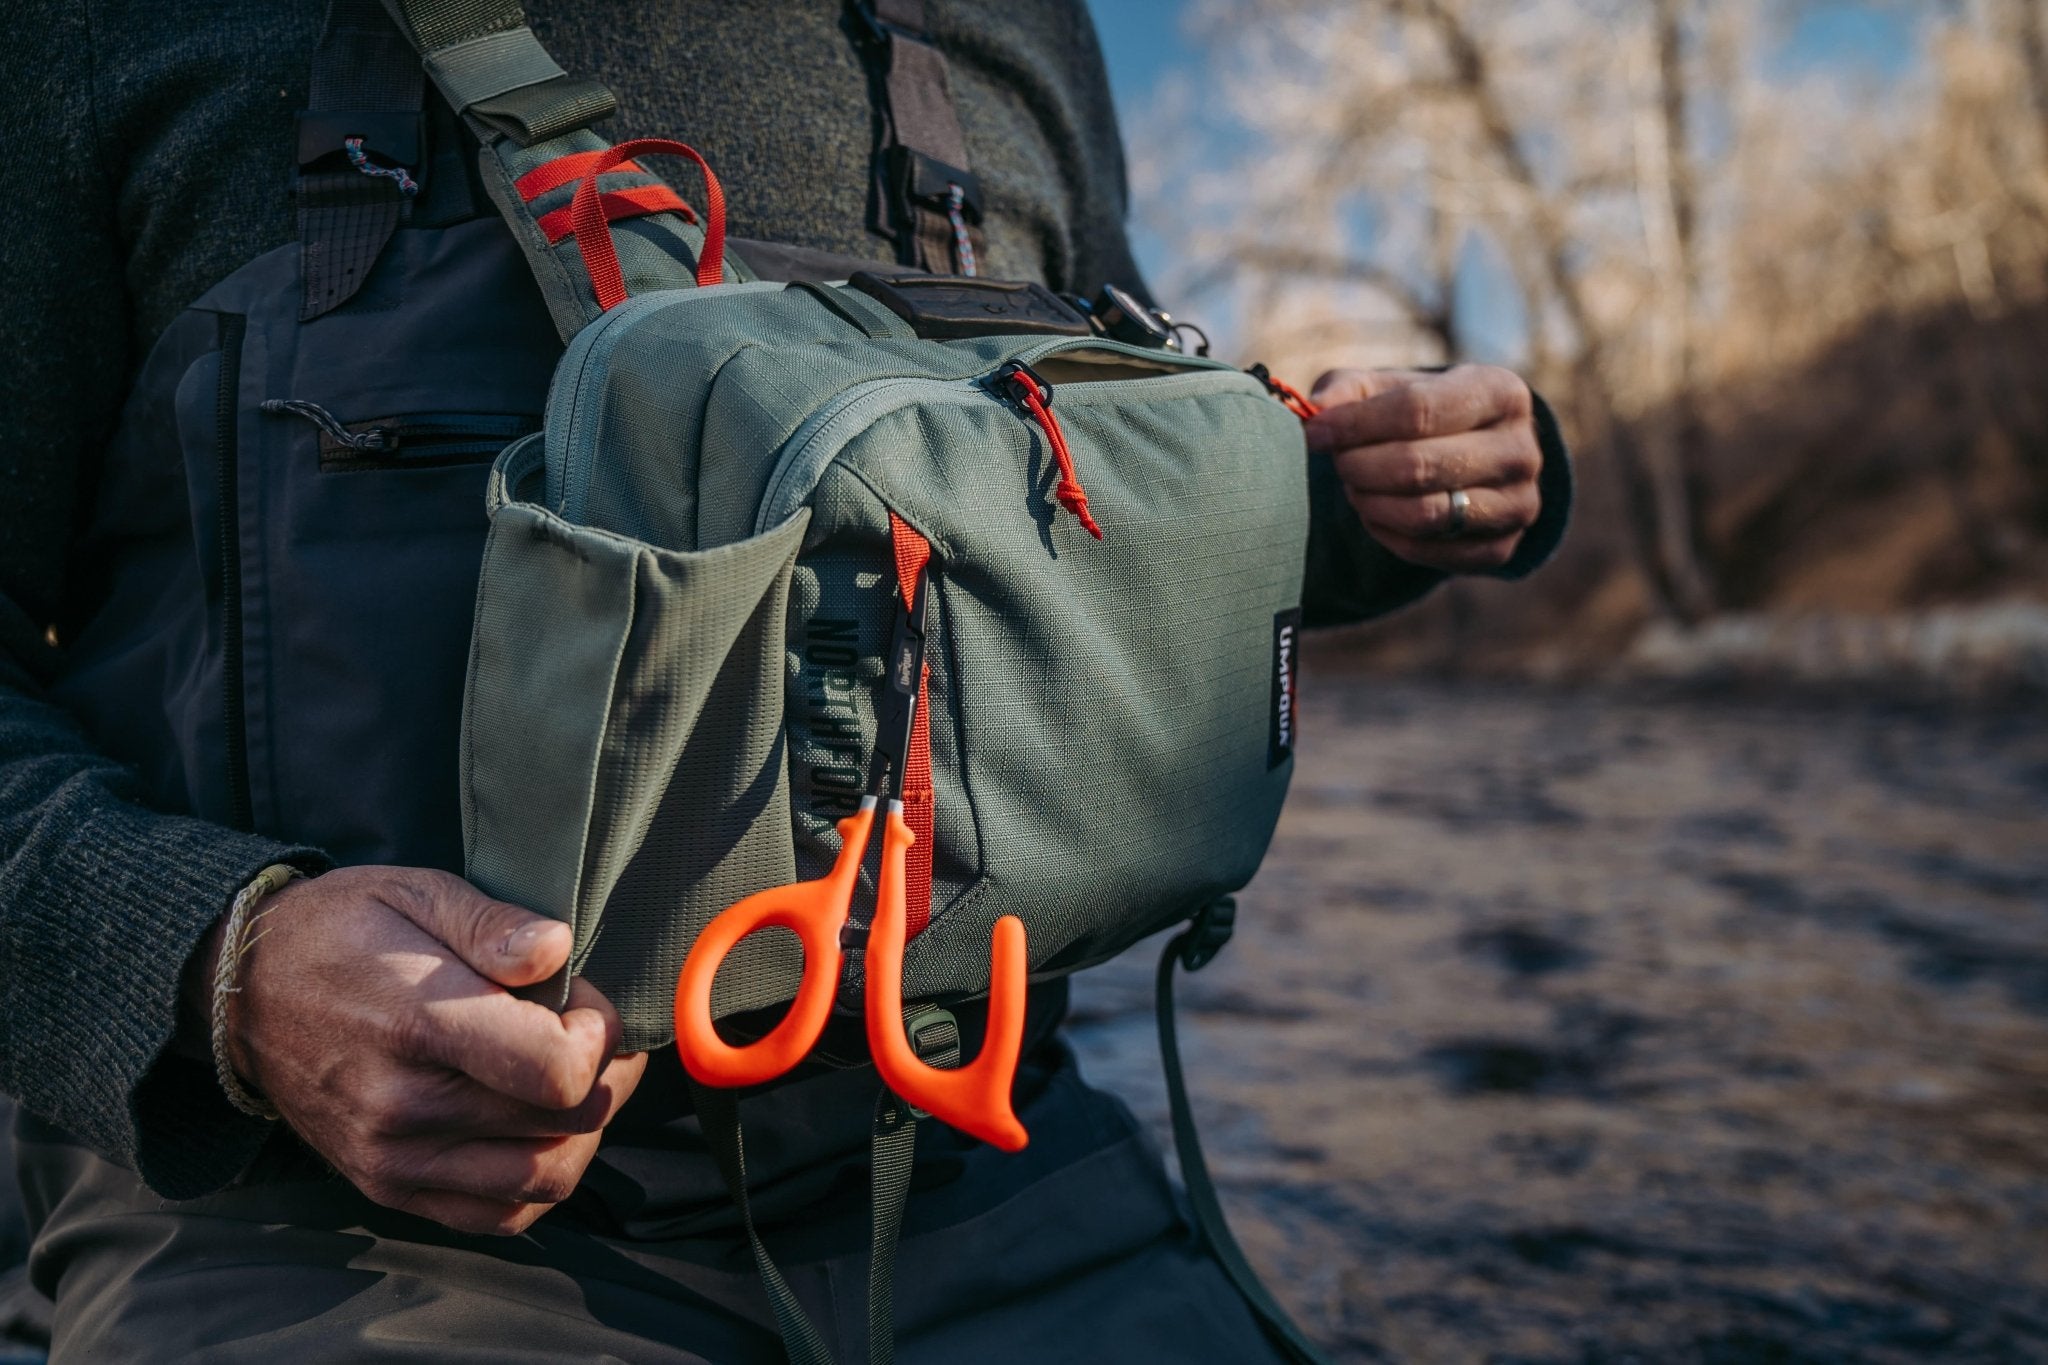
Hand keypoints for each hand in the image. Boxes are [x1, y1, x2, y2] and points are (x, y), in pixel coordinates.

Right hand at [192, 865, 645, 1235]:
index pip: (556, 1072)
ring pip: (543, 1179)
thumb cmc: (342, 931)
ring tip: (565, 1079)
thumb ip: (492, 924)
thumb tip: (556, 950)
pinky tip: (532, 1125)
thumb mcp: (416, 892)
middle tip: (587, 1032)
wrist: (243, 990)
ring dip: (580, 1132)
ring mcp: (394, 1160)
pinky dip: (534, 1180)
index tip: (584, 1002)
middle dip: (604, 1075)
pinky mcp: (387, 1189)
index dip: (598, 1036)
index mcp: (418, 1025)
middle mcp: (405, 1107)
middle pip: (563, 1124)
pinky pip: (499, 1216)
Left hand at [1302, 364, 1542, 572]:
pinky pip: (1428, 552)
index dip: (1357, 424)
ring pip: (1426, 515)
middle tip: (1339, 463)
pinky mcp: (1502, 549)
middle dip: (1361, 466)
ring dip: (1372, 502)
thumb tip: (1316, 408)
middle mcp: (1521, 449)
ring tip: (1357, 486)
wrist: (1470, 455)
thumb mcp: (1386, 387)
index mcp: (1500, 392)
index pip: (1419, 409)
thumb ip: (1348, 390)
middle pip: (1420, 466)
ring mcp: (1519, 504)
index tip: (1315, 433)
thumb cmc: (1421, 413)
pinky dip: (1388, 534)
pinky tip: (1377, 513)